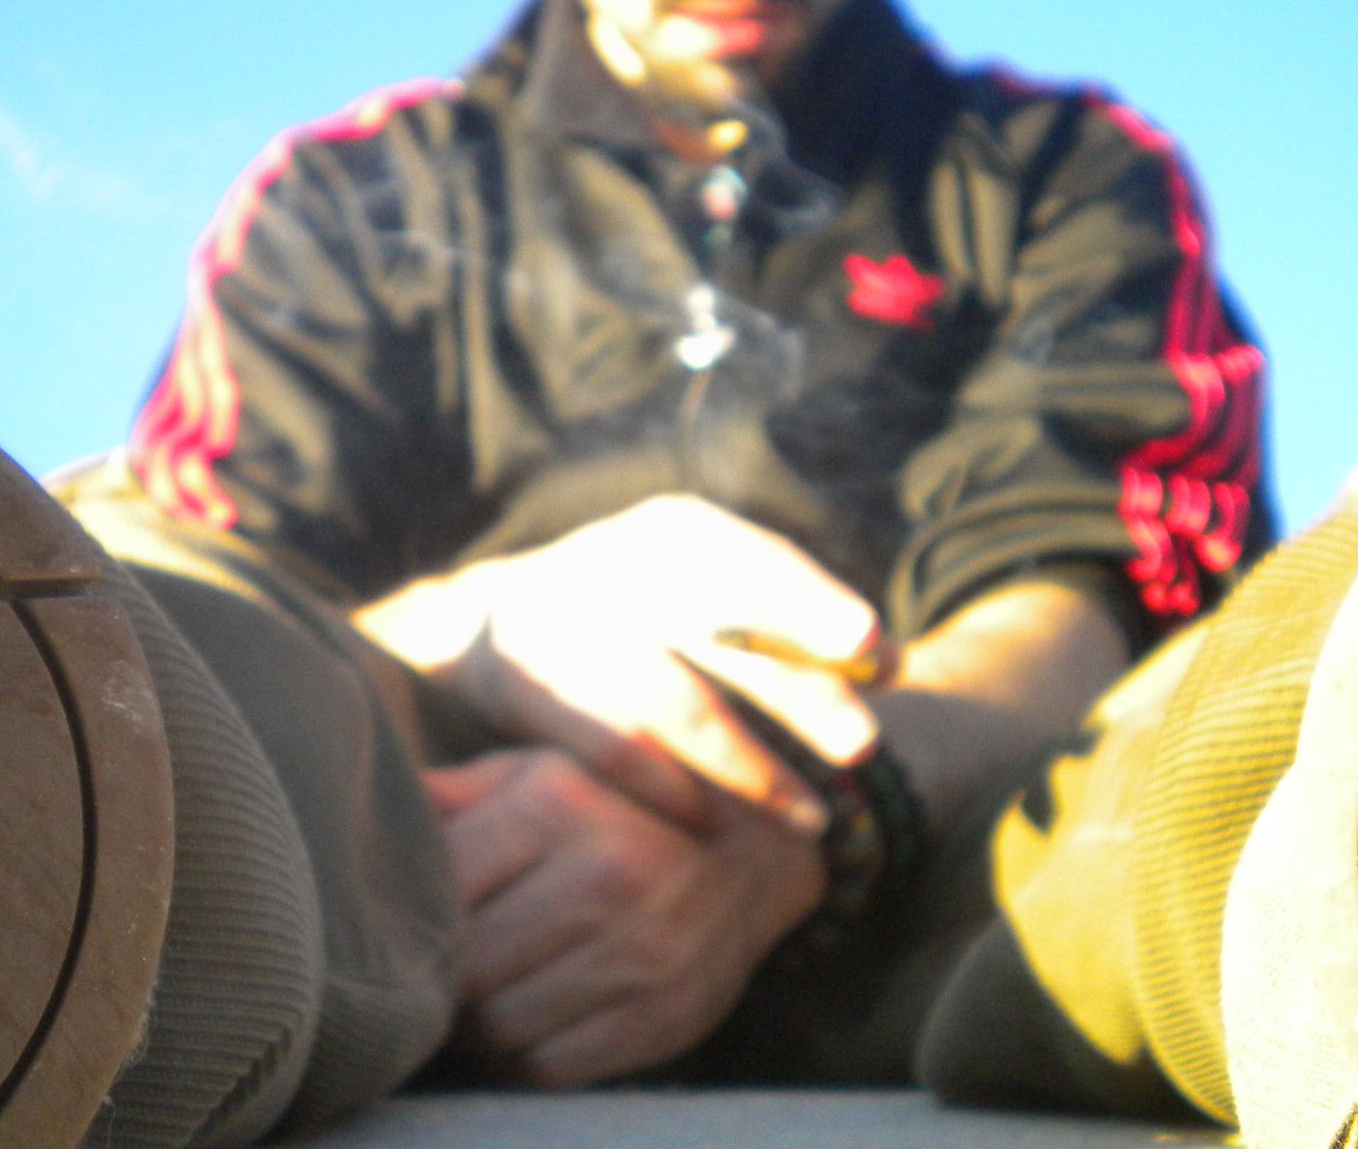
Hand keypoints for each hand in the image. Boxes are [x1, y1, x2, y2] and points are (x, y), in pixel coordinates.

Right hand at [365, 495, 883, 829]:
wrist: (473, 629)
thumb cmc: (628, 616)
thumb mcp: (693, 589)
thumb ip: (779, 619)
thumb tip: (885, 663)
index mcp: (670, 529)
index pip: (754, 559)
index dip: (818, 606)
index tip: (881, 656)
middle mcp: (614, 561)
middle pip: (721, 624)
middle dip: (797, 687)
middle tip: (865, 745)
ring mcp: (562, 620)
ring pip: (672, 695)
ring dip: (747, 761)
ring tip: (812, 816)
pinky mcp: (520, 684)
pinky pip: (610, 747)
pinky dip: (671, 790)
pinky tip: (719, 828)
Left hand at [426, 748, 823, 1086]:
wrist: (752, 852)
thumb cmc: (612, 806)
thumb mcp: (535, 772)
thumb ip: (452, 794)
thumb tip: (366, 816)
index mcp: (561, 800)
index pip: (440, 889)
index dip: (413, 917)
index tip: (414, 923)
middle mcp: (610, 870)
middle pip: (468, 967)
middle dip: (445, 978)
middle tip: (443, 972)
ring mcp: (647, 948)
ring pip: (503, 1026)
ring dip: (480, 1023)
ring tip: (483, 996)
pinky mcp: (669, 1014)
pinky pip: (553, 1068)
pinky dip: (526, 1057)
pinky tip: (529, 1022)